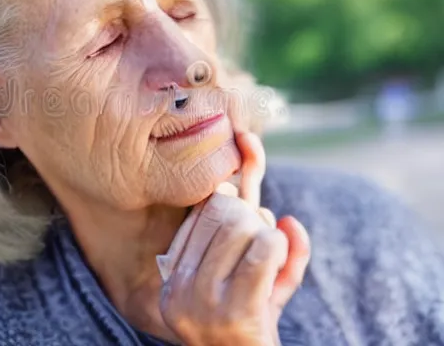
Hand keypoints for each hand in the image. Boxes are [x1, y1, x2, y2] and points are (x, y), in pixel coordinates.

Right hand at [157, 132, 310, 344]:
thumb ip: (273, 242)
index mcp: (176, 271)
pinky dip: (281, 246)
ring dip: (266, 233)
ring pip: (244, 224)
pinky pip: (266, 247)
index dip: (233, 182)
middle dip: (250, 214)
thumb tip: (289, 219)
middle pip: (222, 212)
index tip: (247, 144)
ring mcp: (203, 301)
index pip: (202, 208)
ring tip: (269, 253)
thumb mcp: (260, 276)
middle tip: (262, 232)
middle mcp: (180, 285)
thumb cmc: (254, 322)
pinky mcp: (235, 312)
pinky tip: (277, 261)